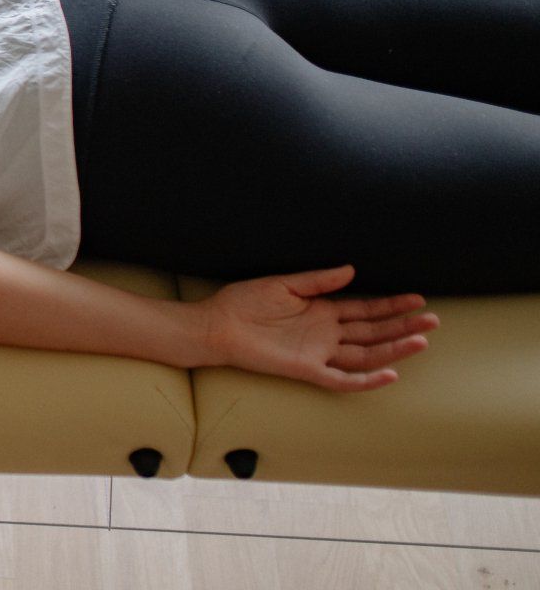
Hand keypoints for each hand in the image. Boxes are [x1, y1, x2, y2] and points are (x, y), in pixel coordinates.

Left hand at [199, 264, 436, 391]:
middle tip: (433, 320)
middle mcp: (325, 333)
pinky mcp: (306, 369)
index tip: (418, 299)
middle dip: (403, 326)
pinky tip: (390, 373)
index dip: (391, 305)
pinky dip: (366, 379)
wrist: (216, 324)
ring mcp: (318, 352)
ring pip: (366, 354)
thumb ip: (318, 280)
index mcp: (321, 311)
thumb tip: (352, 269)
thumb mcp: (283, 284)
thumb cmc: (243, 303)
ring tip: (422, 342)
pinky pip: (342, 379)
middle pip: (373, 332)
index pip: (365, 309)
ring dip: (394, 349)